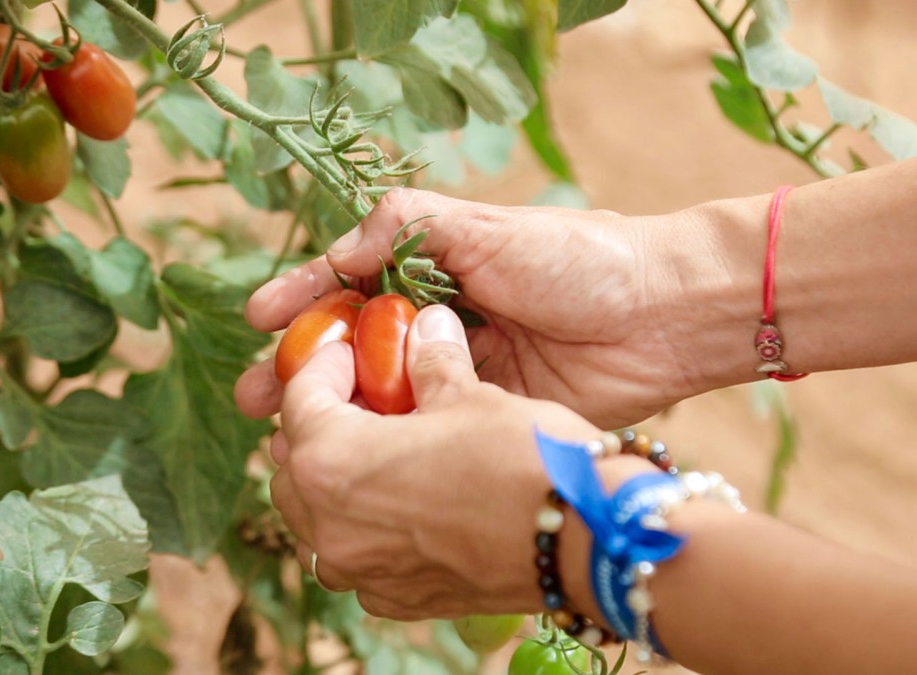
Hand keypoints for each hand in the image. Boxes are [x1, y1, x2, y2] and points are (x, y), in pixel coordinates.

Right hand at [237, 188, 695, 429]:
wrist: (662, 315)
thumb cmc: (575, 256)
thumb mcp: (482, 226)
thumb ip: (404, 228)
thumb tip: (334, 254)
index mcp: (433, 270)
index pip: (349, 284)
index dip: (302, 301)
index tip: (256, 321)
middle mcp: (438, 322)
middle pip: (352, 348)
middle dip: (301, 370)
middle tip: (255, 397)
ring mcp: (459, 372)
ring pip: (380, 396)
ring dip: (334, 414)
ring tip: (282, 435)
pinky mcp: (484, 414)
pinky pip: (424, 429)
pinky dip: (386, 442)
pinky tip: (351, 458)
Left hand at [269, 305, 653, 619]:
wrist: (585, 540)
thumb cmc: (522, 458)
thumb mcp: (469, 394)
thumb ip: (430, 362)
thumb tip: (425, 327)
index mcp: (331, 461)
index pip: (300, 398)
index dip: (325, 364)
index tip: (354, 350)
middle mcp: (329, 526)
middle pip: (295, 463)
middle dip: (320, 423)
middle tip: (362, 396)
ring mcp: (360, 571)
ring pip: (315, 517)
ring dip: (334, 478)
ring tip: (380, 448)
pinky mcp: (395, 599)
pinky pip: (356, 557)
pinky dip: (365, 526)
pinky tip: (406, 501)